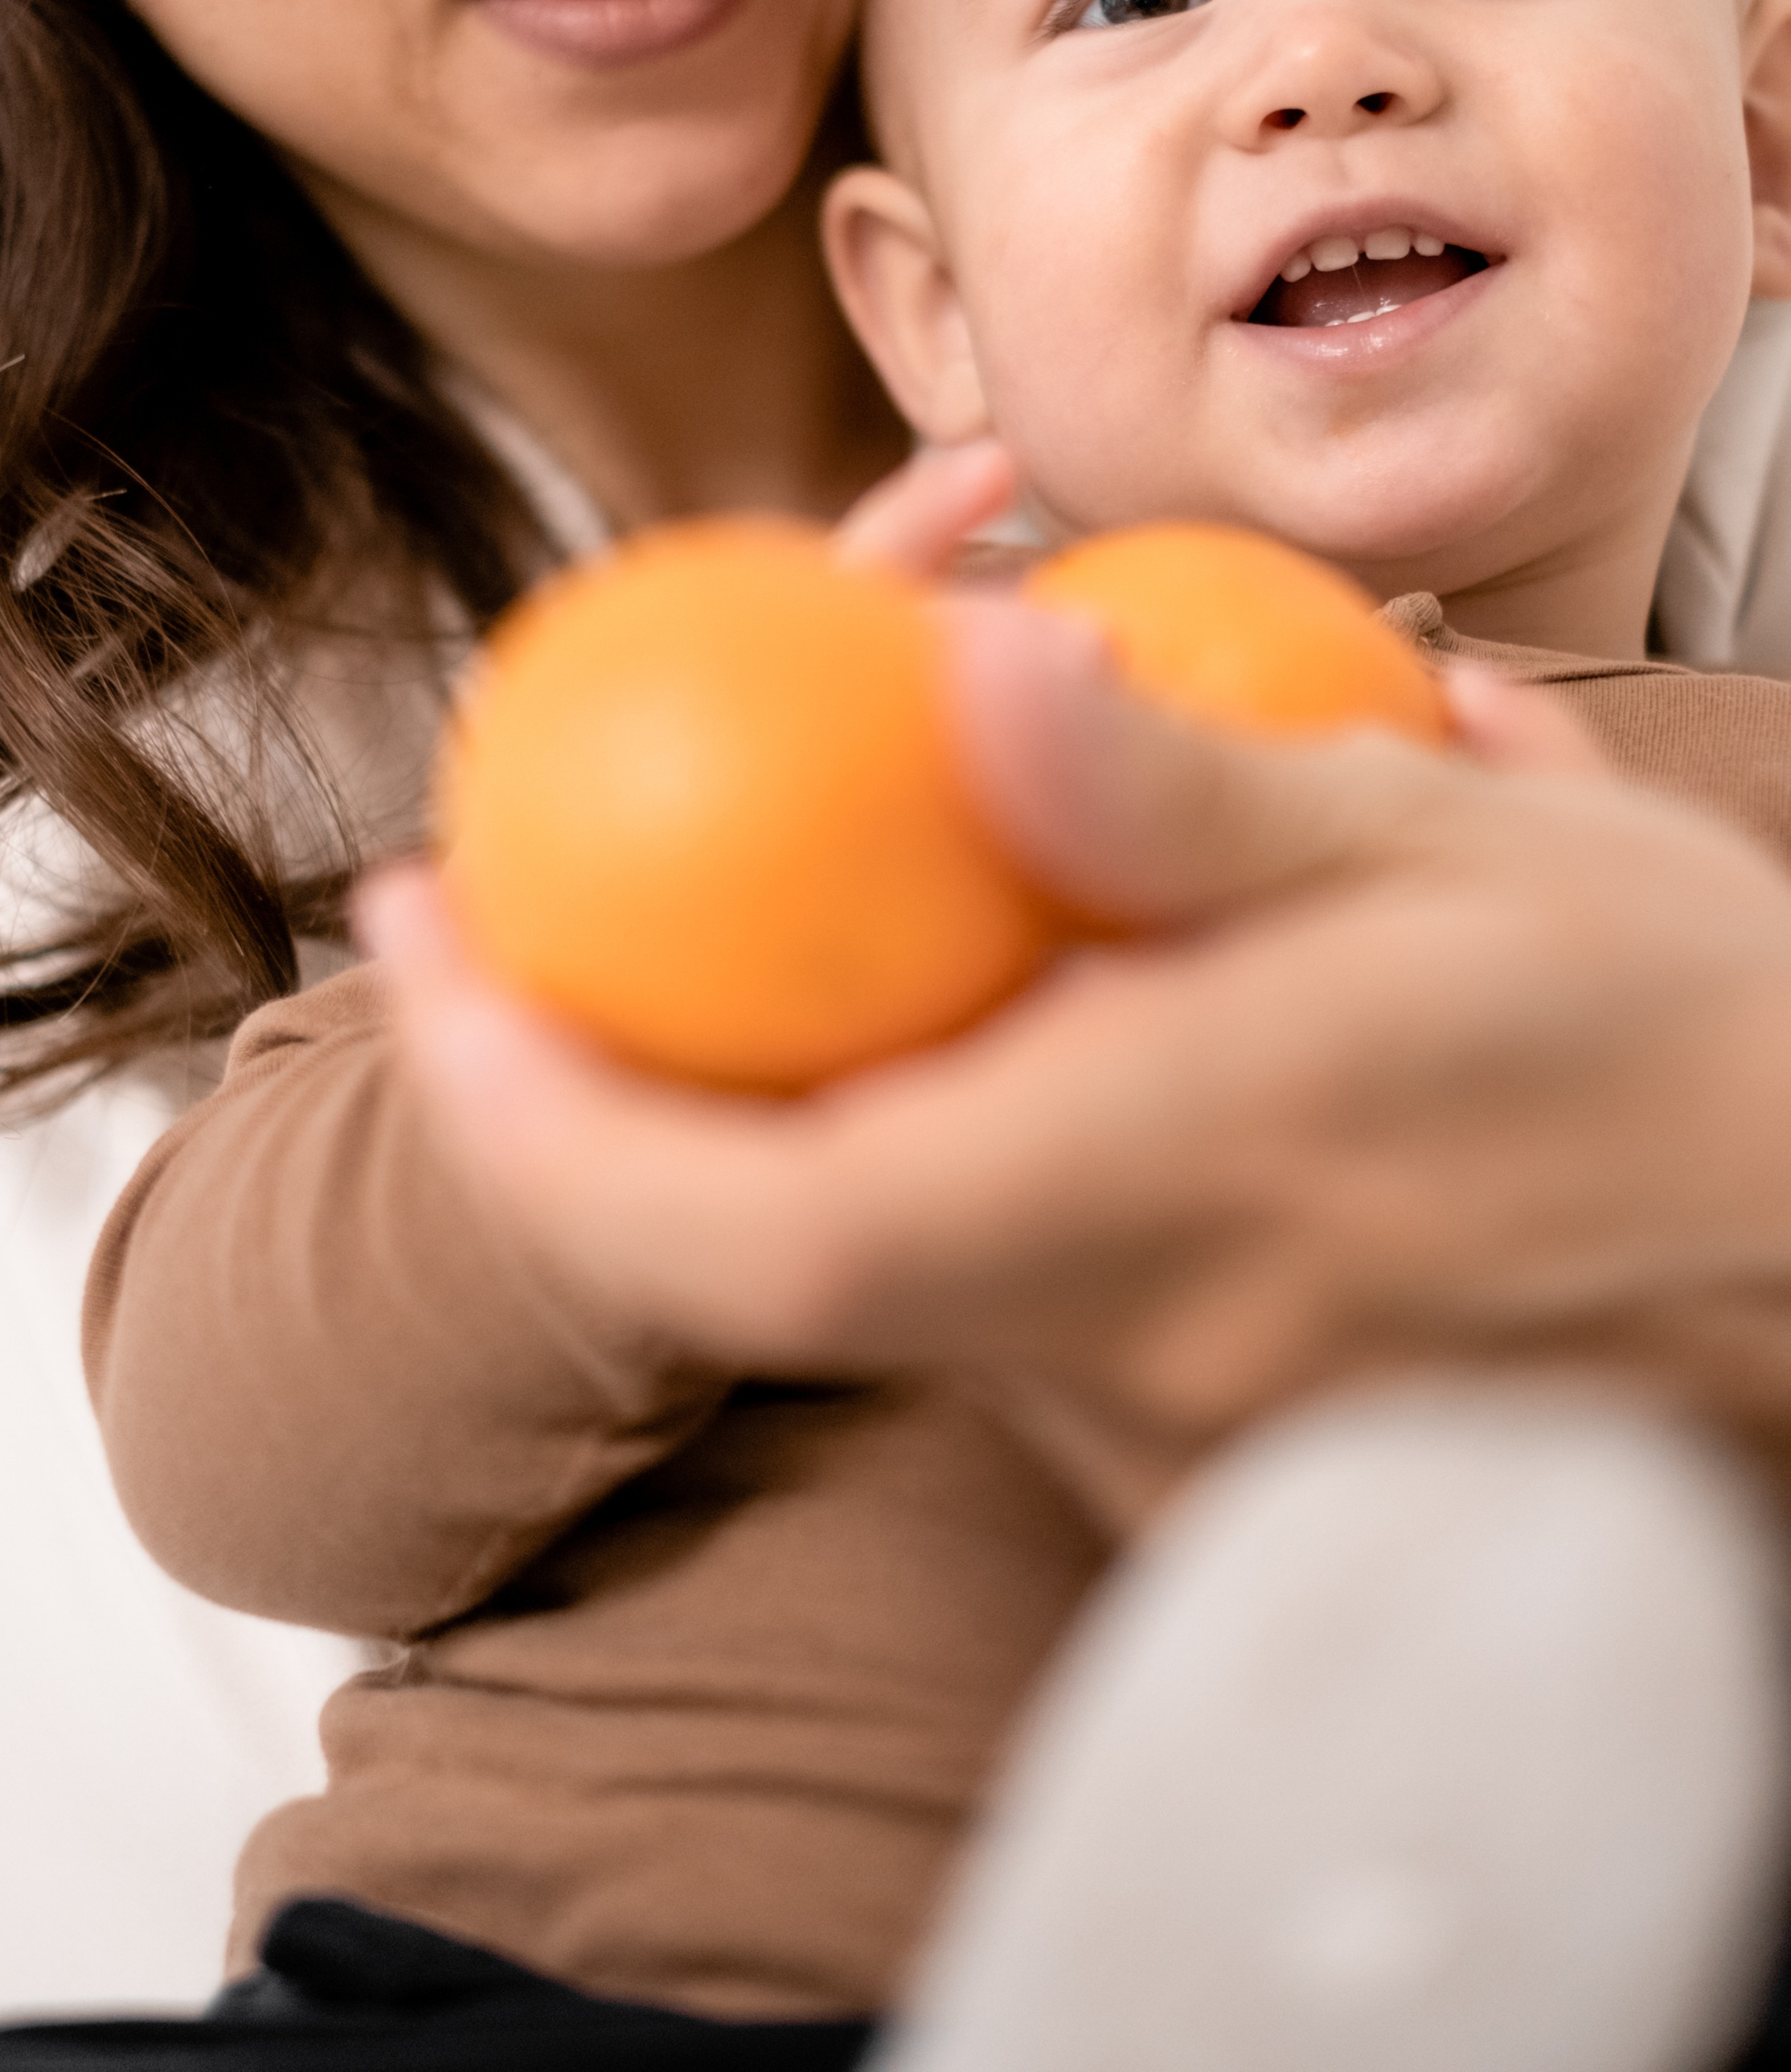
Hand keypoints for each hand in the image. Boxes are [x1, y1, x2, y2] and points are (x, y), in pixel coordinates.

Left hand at [360, 554, 1790, 1521]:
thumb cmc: (1685, 1052)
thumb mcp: (1458, 852)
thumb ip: (1187, 792)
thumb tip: (975, 659)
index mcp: (1166, 1183)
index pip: (749, 1222)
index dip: (535, 1106)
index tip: (425, 938)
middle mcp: (1128, 1342)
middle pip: (742, 1266)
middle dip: (565, 1106)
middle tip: (487, 923)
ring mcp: (1157, 1419)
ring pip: (853, 1270)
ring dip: (730, 1110)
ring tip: (710, 919)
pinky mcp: (1195, 1431)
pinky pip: (979, 1289)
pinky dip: (897, 1145)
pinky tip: (967, 1005)